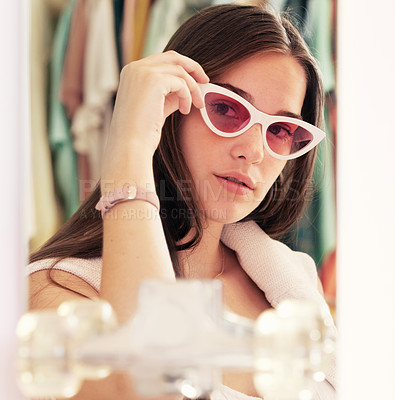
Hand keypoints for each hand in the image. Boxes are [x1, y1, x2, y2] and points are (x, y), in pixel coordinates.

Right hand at [101, 51, 208, 189]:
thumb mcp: (157, 108)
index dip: (182, 68)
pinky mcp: (153, 80)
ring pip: (180, 70)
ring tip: (197, 105)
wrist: (130, 146)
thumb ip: (169, 95)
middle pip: (173, 57)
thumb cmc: (141, 133)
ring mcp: (143, 72)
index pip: (162, 60)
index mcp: (132, 73)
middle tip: (206, 81)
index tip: (196, 80)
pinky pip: (181, 82)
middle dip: (192, 67)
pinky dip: (188, 95)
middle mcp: (135, 68)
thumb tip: (187, 89)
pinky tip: (185, 110)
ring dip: (193, 88)